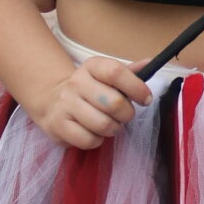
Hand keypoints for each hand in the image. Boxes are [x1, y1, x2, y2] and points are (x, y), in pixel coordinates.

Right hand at [24, 53, 151, 149]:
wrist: (53, 101)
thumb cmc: (91, 90)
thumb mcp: (107, 77)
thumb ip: (130, 72)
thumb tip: (150, 62)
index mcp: (92, 66)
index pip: (116, 72)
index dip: (136, 88)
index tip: (146, 99)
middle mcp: (76, 82)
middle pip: (114, 103)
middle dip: (127, 114)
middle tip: (124, 116)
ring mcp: (65, 104)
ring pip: (103, 124)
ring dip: (113, 129)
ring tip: (110, 125)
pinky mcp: (58, 125)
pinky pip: (88, 140)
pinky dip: (97, 141)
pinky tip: (94, 133)